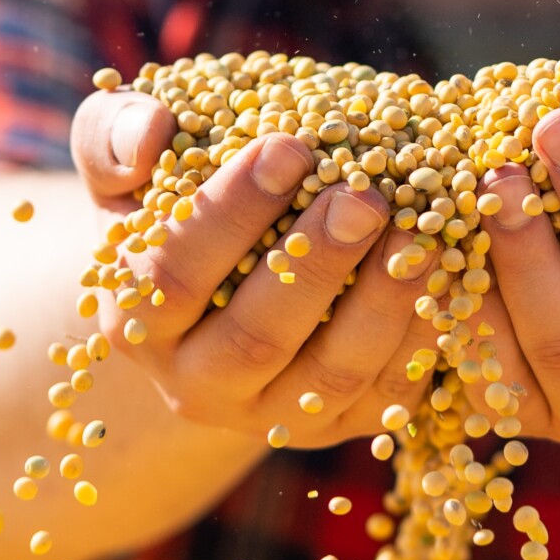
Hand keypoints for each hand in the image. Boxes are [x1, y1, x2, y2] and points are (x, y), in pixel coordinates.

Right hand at [70, 91, 431, 448]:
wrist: (218, 294)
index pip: (172, 275)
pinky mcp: (336, 426)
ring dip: (380, 305)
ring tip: (419, 233)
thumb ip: (113, 137)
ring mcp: (269, 417)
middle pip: (254, 338)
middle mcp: (195, 385)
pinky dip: (421, 339)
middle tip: (364, 197)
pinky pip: (384, 395)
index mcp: (136, 322)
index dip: (229, 212)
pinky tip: (446, 275)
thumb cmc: (173, 207)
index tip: (286, 146)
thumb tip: (149, 132)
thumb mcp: (127, 169)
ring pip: (328, 375)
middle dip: (314, 264)